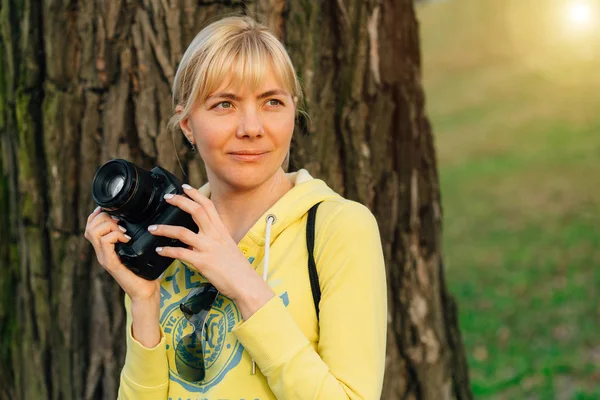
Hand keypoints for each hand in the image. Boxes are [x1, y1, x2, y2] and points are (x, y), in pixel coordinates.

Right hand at [84, 207, 160, 301]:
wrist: (145, 292)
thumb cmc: (145, 272)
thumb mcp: (138, 250)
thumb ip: (134, 236)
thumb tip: (141, 219)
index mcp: (106, 247)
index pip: (91, 225)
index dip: (98, 213)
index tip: (112, 210)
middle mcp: (101, 252)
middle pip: (89, 227)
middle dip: (105, 217)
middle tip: (121, 222)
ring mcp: (104, 258)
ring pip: (93, 232)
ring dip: (110, 225)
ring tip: (123, 231)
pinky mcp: (110, 263)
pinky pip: (104, 242)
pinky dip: (115, 235)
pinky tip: (127, 239)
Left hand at [148, 185, 273, 315]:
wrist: (246, 284)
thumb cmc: (238, 268)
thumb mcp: (228, 247)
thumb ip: (214, 239)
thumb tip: (199, 237)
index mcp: (221, 231)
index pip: (208, 205)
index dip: (196, 194)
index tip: (184, 187)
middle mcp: (215, 236)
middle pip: (196, 211)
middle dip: (179, 201)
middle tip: (166, 198)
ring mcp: (208, 248)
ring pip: (182, 232)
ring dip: (164, 229)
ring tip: (152, 228)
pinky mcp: (202, 262)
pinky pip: (180, 253)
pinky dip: (167, 251)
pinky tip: (159, 251)